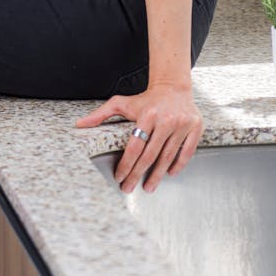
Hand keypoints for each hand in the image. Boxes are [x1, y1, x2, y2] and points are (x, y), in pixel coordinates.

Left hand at [76, 83, 202, 192]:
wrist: (173, 87)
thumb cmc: (146, 99)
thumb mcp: (122, 102)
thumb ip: (101, 114)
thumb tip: (80, 125)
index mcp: (147, 114)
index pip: (135, 146)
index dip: (127, 164)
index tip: (120, 176)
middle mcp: (166, 120)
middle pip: (150, 155)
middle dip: (138, 174)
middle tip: (129, 188)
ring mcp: (182, 125)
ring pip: (168, 156)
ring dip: (157, 175)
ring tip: (148, 187)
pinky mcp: (195, 128)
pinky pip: (186, 152)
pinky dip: (177, 165)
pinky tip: (168, 173)